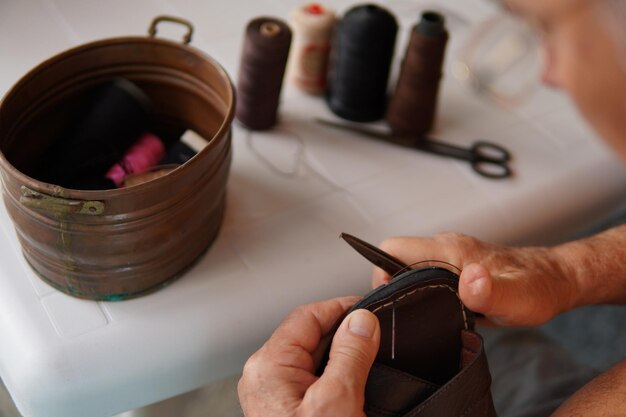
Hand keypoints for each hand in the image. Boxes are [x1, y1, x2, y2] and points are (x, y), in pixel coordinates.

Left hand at [238, 297, 380, 416]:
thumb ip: (350, 356)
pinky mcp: (285, 409)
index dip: (341, 307)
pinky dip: (334, 375)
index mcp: (268, 365)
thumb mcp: (337, 401)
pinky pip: (312, 379)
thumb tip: (362, 321)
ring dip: (341, 355)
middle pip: (310, 335)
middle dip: (344, 332)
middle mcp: (264, 377)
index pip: (308, 315)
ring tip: (369, 357)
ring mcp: (273, 394)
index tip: (369, 308)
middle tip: (376, 336)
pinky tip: (353, 384)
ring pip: (313, 358)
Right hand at [373, 233, 578, 325]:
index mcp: (449, 250)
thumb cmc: (538, 286)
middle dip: (392, 287)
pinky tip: (436, 313)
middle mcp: (444, 249)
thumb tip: (467, 281)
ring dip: (407, 291)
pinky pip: (424, 276)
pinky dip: (422, 293)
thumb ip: (491, 291)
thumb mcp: (518, 297)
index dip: (381, 271)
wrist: (555, 279)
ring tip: (421, 317)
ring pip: (408, 269)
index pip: (393, 248)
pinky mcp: (453, 270)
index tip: (390, 300)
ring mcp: (448, 258)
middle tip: (405, 315)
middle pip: (394, 260)